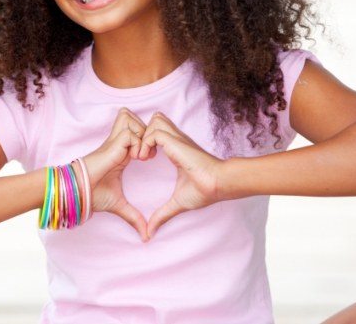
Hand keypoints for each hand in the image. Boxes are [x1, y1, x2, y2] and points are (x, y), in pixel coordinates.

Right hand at [81, 108, 149, 241]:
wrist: (78, 191)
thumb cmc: (93, 194)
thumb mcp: (118, 205)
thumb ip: (134, 217)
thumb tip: (146, 236)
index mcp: (122, 153)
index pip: (137, 132)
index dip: (147, 139)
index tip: (150, 158)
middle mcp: (118, 143)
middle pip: (134, 118)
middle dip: (146, 130)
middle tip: (149, 152)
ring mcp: (114, 142)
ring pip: (131, 119)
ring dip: (141, 134)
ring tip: (143, 154)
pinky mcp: (112, 145)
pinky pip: (130, 133)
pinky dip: (137, 143)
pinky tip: (137, 158)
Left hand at [133, 111, 222, 238]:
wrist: (217, 184)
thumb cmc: (203, 191)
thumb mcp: (177, 203)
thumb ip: (162, 214)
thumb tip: (149, 234)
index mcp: (176, 150)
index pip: (158, 132)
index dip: (145, 141)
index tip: (140, 159)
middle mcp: (176, 141)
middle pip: (155, 120)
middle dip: (142, 133)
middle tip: (138, 154)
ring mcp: (176, 139)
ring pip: (154, 121)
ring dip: (143, 136)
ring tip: (141, 156)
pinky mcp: (176, 141)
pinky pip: (154, 132)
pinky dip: (146, 142)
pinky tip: (145, 158)